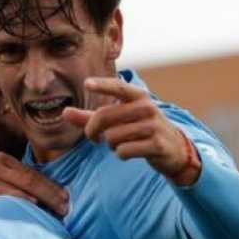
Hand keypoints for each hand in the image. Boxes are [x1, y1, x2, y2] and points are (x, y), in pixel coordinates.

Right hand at [0, 152, 69, 215]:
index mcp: (0, 160)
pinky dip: (20, 200)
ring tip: (57, 214)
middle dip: (52, 195)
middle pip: (32, 179)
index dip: (52, 187)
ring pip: (22, 188)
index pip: (33, 174)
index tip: (66, 199)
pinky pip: (4, 195)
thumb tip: (36, 197)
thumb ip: (8, 181)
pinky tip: (33, 207)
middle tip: (67, 208)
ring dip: (42, 201)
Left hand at [63, 77, 200, 184]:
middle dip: (92, 131)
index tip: (87, 84)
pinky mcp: (157, 144)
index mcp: (138, 96)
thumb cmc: (139, 129)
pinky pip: (124, 151)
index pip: (118, 87)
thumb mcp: (119, 120)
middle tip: (94, 138)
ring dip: (111, 145)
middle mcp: (147, 108)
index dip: (102, 85)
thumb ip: (90, 117)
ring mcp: (153, 126)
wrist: (174, 148)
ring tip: (121, 143)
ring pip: (112, 137)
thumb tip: (64, 112)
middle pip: (104, 117)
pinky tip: (129, 152)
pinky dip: (121, 154)